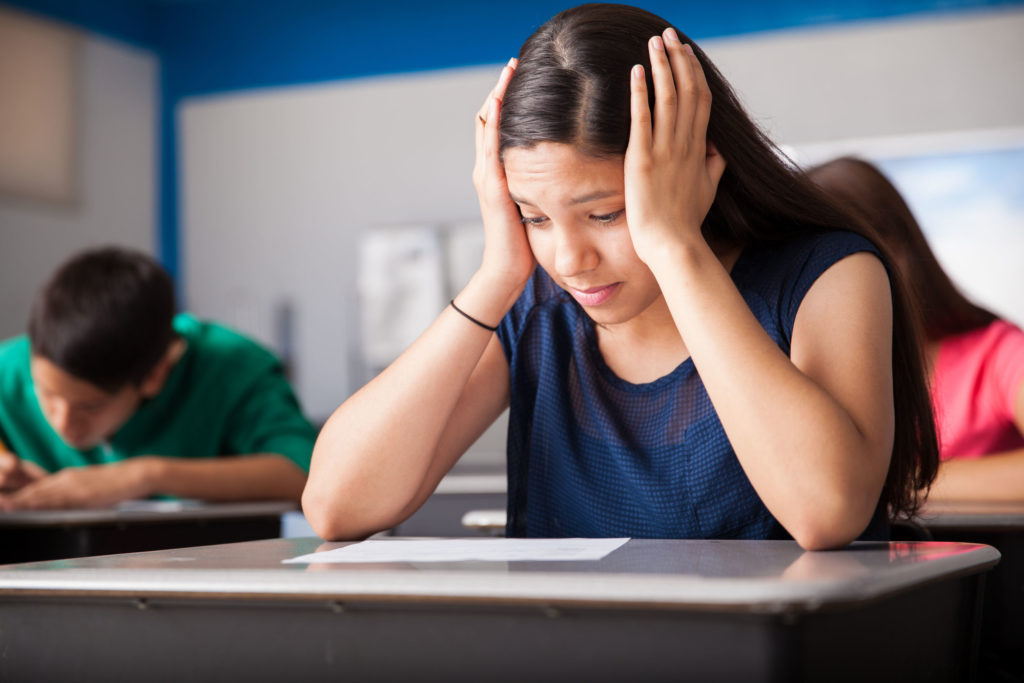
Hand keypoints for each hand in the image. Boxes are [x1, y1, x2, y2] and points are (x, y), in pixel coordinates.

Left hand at [0, 459, 152, 510]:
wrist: (137, 475)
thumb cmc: (118, 485)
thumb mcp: (91, 490)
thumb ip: (74, 497)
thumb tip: (61, 509)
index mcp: (65, 479)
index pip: (33, 488)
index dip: (13, 495)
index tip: (0, 500)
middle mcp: (64, 480)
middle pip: (30, 490)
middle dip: (9, 497)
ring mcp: (71, 486)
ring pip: (37, 494)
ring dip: (15, 500)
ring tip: (0, 504)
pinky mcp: (81, 494)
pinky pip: (53, 500)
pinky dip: (35, 502)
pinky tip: (22, 505)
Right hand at [472, 58, 535, 295]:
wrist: (507, 272)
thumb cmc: (526, 247)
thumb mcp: (537, 207)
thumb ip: (544, 187)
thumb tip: (564, 171)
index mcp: (500, 174)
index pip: (502, 129)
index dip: (510, 102)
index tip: (524, 77)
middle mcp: (489, 171)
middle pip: (490, 118)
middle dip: (501, 89)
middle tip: (514, 62)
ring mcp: (487, 177)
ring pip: (487, 126)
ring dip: (496, 97)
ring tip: (508, 70)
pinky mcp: (492, 187)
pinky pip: (491, 147)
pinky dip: (495, 122)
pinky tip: (502, 101)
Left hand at [623, 29, 726, 264]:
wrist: (674, 246)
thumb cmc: (686, 223)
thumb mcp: (707, 191)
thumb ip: (714, 167)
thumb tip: (718, 152)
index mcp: (700, 149)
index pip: (701, 100)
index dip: (694, 73)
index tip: (687, 52)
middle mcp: (686, 144)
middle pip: (687, 91)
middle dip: (679, 59)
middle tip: (669, 34)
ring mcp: (666, 151)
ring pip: (668, 98)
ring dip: (662, 66)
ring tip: (654, 42)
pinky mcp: (644, 161)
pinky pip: (642, 120)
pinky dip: (640, 93)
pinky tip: (636, 72)